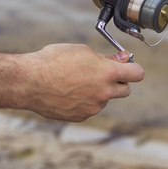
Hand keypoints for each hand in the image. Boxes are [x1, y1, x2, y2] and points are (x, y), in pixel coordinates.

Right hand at [18, 44, 144, 121]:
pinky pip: (89, 108)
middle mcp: (104, 93)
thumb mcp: (82, 51)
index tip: (128, 66)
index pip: (137, 74)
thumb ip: (106, 57)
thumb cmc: (54, 61)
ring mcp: (93, 107)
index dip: (134, 68)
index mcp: (107, 73)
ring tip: (76, 81)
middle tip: (103, 74)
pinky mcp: (80, 116)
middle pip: (125, 90)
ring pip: (104, 99)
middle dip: (118, 82)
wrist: (30, 81)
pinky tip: (68, 92)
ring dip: (98, 92)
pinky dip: (84, 101)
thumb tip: (123, 58)